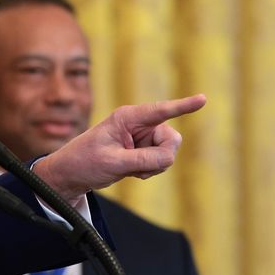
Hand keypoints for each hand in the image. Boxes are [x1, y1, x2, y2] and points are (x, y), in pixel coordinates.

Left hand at [32, 94, 206, 204]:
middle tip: (139, 168)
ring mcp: (142, 138)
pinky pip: (161, 161)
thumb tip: (169, 157)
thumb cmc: (85, 162)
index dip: (183, 106)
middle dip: (161, 156)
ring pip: (168, 152)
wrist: (71, 175)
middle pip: (171, 138)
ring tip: (131, 170)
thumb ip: (143, 159)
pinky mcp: (143, 151)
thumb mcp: (113, 162)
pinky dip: (151, 170)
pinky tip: (133, 173)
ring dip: (154, 166)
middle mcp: (138, 124)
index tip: (203, 99)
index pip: (160, 110)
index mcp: (127, 118)